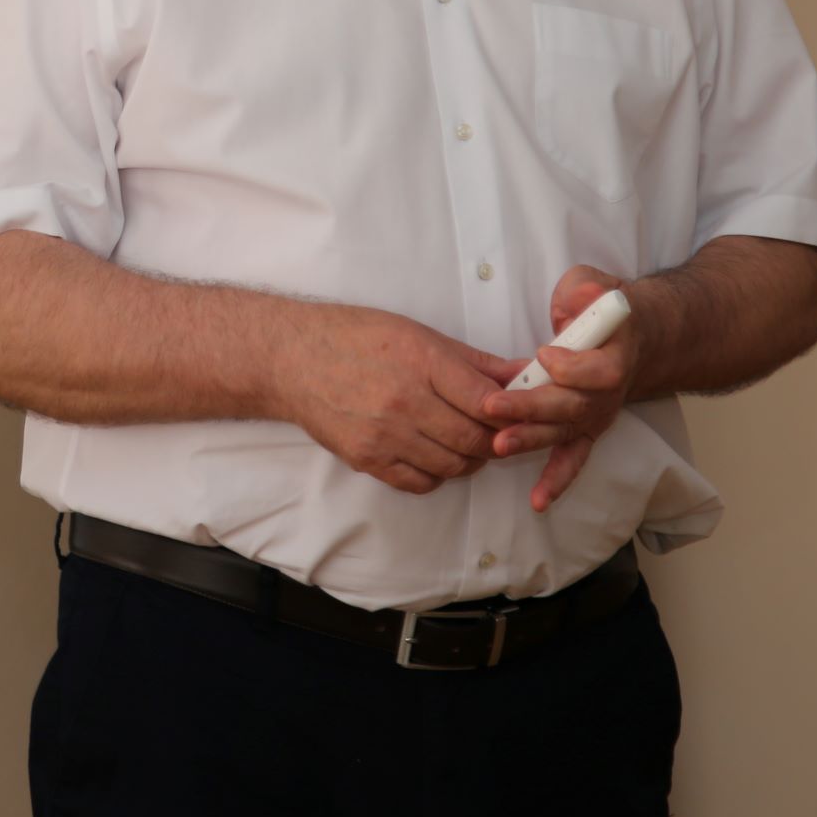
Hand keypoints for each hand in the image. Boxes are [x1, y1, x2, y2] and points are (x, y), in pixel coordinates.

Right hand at [277, 305, 522, 495]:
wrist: (293, 358)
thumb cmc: (355, 338)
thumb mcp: (417, 334)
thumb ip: (473, 361)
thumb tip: (523, 374)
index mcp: (423, 362)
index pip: (488, 402)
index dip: (511, 412)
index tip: (515, 411)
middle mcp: (405, 401)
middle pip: (475, 439)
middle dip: (495, 439)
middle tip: (495, 431)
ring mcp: (385, 435)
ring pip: (453, 465)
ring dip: (469, 459)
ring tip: (464, 441)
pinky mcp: (368, 459)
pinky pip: (420, 482)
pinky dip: (436, 474)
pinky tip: (433, 455)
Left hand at [480, 265, 642, 512]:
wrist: (634, 336)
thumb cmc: (602, 306)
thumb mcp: (593, 284)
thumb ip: (584, 290)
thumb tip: (573, 302)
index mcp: (615, 354)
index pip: (599, 371)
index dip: (573, 367)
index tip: (544, 355)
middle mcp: (608, 392)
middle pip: (573, 406)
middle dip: (532, 408)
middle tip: (494, 408)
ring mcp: (596, 414)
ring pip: (564, 431)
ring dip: (531, 440)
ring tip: (499, 446)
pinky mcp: (585, 429)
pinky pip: (572, 458)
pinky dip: (557, 480)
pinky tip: (538, 501)